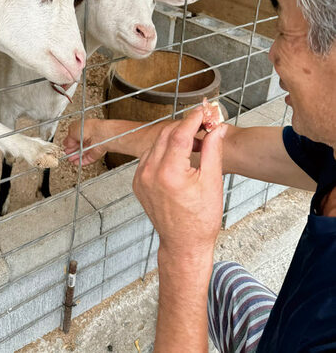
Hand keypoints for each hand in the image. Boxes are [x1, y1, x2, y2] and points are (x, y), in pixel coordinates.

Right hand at [64, 118, 107, 165]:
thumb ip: (69, 138)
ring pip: (83, 153)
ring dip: (75, 156)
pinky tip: (76, 162)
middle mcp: (89, 137)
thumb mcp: (73, 129)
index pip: (75, 136)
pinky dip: (81, 161)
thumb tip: (67, 143)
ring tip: (70, 159)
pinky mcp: (95, 154)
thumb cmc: (89, 128)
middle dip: (72, 150)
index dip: (70, 141)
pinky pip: (88, 159)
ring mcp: (92, 146)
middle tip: (66, 153)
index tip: (65, 145)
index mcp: (84, 129)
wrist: (100, 135)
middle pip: (79, 145)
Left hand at [132, 108, 224, 257]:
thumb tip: (217, 128)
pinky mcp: (138, 182)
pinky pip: (150, 156)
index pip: (180, 133)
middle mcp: (150, 173)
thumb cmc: (200, 220)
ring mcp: (141, 178)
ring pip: (156, 143)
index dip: (193, 119)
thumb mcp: (212, 182)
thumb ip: (213, 150)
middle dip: (185, 126)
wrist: (183, 244)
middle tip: (203, 125)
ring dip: (175, 137)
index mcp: (169, 173)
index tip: (203, 110)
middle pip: (166, 134)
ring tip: (195, 143)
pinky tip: (180, 156)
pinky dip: (164, 150)